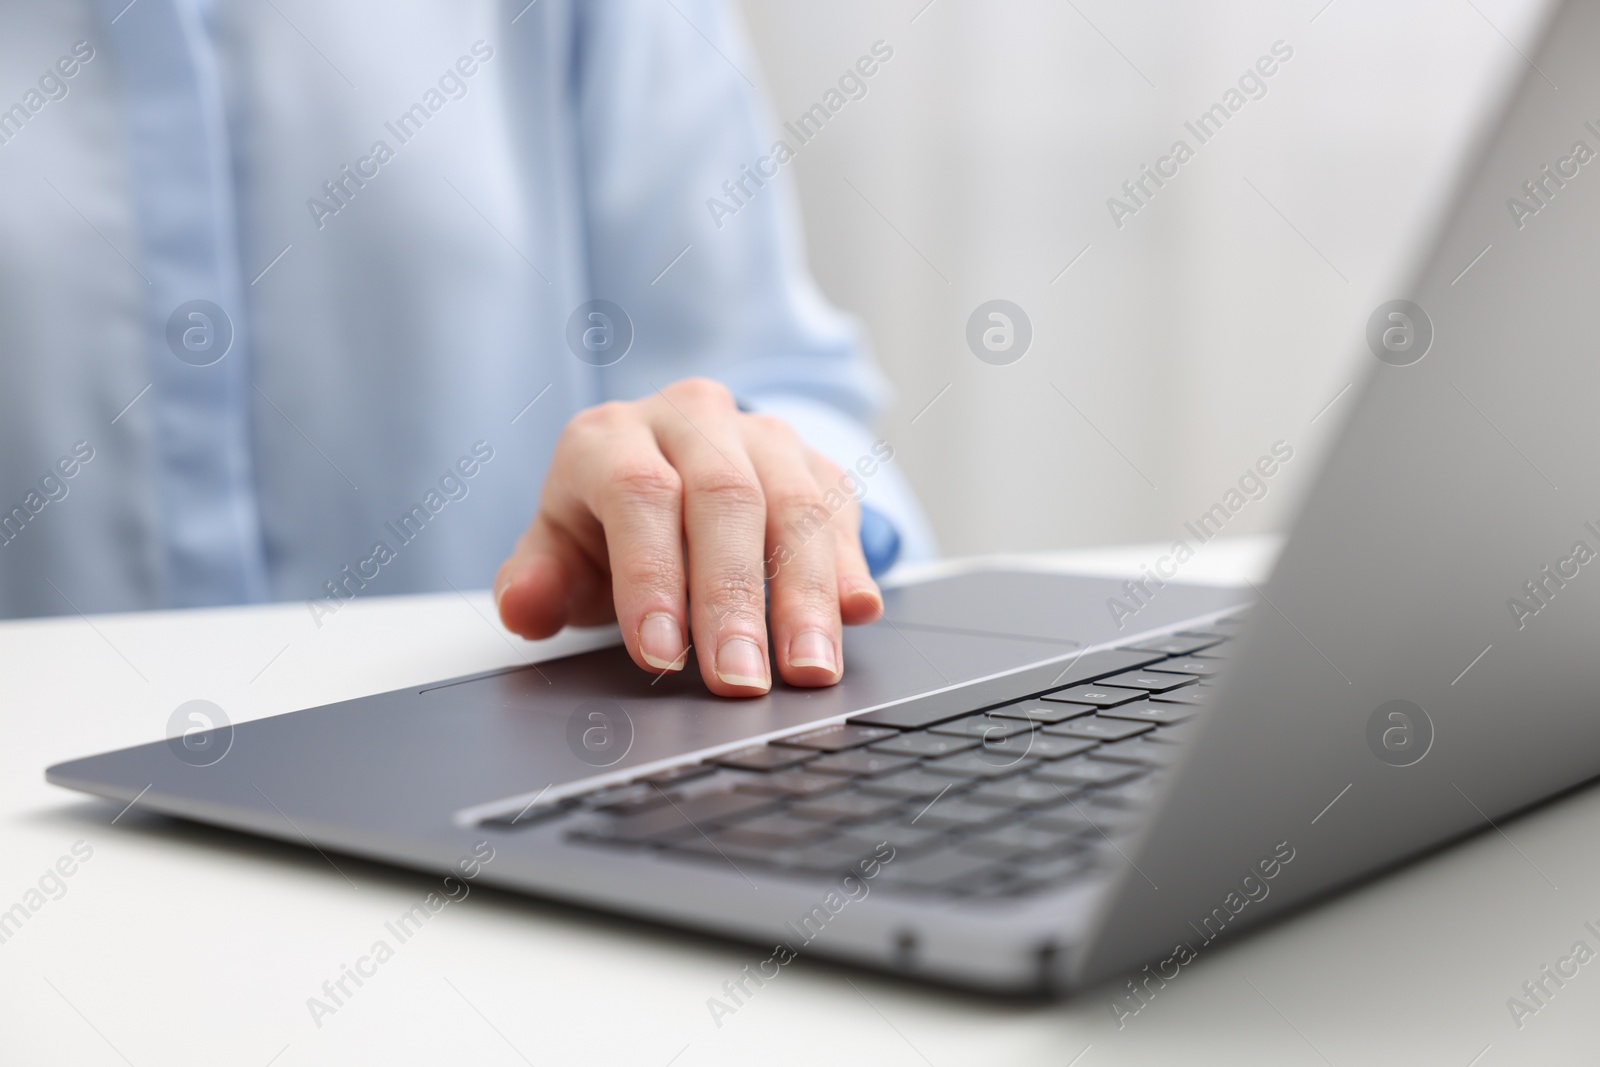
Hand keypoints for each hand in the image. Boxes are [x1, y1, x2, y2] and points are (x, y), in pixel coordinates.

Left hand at [494, 378, 884, 695]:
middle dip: (734, 598)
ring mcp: (761, 435)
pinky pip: (840, 510)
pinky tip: (856, 613)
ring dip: (806, 595)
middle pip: (725, 497)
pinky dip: (850, 565)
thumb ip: (536, 582)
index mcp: (612, 437)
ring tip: (808, 670)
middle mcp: (691, 418)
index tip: (661, 653)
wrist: (671, 471)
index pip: (639, 493)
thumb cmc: (605, 527)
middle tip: (739, 680)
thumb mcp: (559, 551)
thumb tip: (525, 607)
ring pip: (795, 505)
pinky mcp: (815, 463)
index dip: (653, 575)